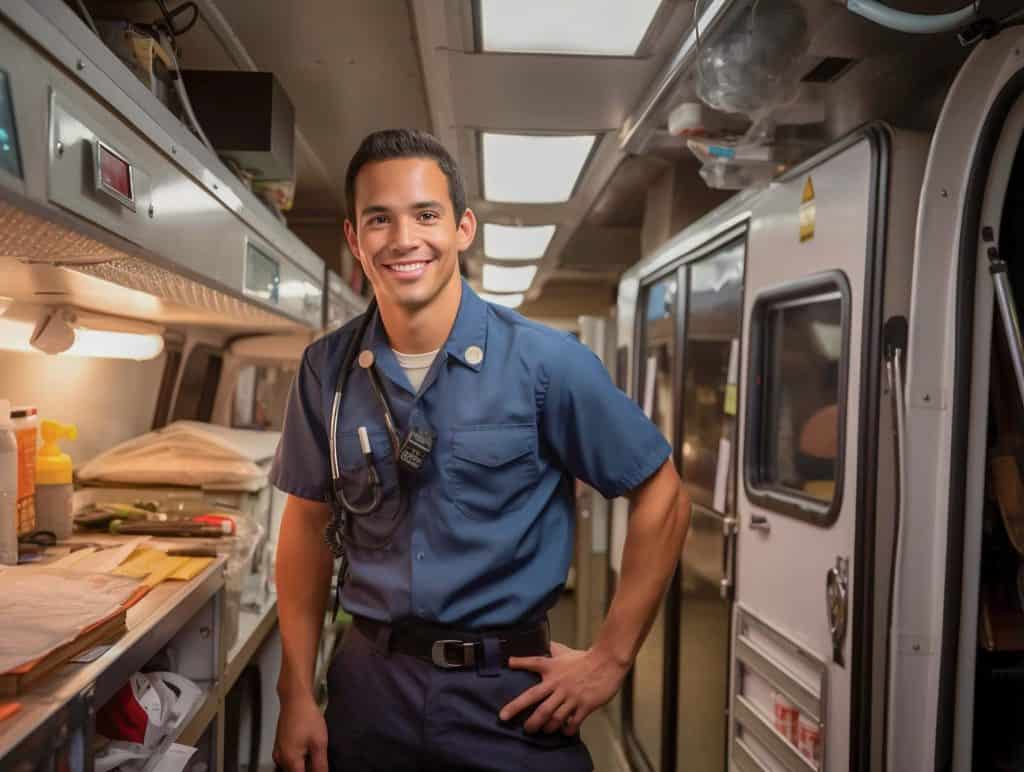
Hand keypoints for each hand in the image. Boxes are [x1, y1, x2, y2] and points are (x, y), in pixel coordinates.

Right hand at [273, 694, 328, 771]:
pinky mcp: (279, 746)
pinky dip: (298, 760)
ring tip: (314, 755)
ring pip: (291, 767)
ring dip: (303, 766)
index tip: (319, 768)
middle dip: (307, 769)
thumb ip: (320, 764)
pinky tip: (308, 752)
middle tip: (318, 760)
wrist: (295, 699)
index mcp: (290, 760)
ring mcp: (278, 752)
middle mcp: (280, 759)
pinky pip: (288, 760)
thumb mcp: (319, 743)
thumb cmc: (307, 718)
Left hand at [500, 641, 628, 735]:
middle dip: (526, 716)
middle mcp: (559, 683)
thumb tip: (544, 643)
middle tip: (521, 727)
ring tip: (541, 731)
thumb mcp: (565, 653)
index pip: (533, 663)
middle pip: (537, 701)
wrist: (607, 661)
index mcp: (553, 668)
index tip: (508, 664)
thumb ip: (552, 651)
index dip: (520, 663)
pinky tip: (564, 731)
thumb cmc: (584, 658)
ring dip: (545, 727)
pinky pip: (573, 722)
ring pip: (553, 717)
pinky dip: (567, 730)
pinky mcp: (585, 705)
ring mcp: (572, 696)